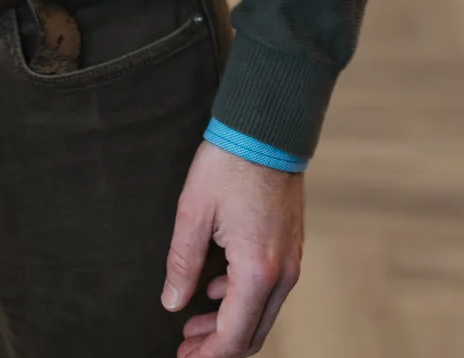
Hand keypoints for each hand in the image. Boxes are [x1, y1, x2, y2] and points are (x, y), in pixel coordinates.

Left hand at [161, 143, 303, 355]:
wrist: (267, 128)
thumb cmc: (228, 164)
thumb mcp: (193, 212)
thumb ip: (183, 263)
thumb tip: (172, 303)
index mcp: (257, 270)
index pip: (234, 337)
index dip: (208, 356)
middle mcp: (282, 274)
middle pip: (253, 334)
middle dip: (218, 348)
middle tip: (186, 349)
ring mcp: (292, 260)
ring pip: (262, 314)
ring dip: (229, 325)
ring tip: (193, 324)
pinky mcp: (291, 247)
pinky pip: (269, 290)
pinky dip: (243, 301)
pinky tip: (216, 289)